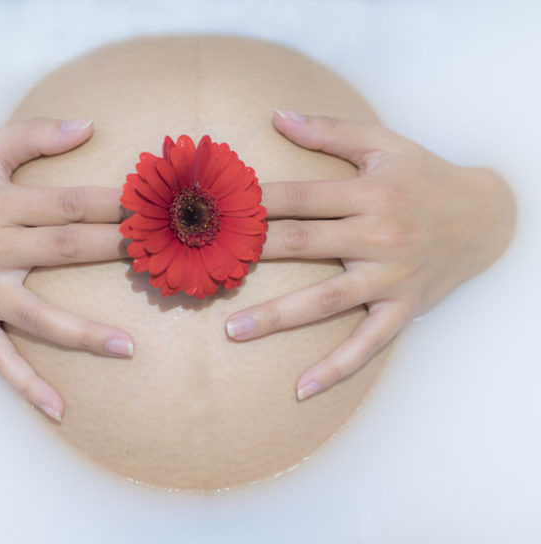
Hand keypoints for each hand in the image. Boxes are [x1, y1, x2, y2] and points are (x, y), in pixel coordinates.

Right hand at [0, 118, 132, 421]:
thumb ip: (37, 135)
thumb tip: (89, 125)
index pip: (68, 204)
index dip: (113, 205)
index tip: (152, 210)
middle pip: (65, 251)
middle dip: (116, 252)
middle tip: (162, 260)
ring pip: (38, 316)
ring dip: (84, 333)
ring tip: (128, 347)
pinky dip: (26, 383)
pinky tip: (58, 407)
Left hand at [225, 110, 515, 400]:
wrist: (487, 216)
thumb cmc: (425, 177)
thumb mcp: (383, 144)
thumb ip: (329, 131)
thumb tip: (276, 117)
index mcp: (368, 193)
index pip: (298, 198)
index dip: (253, 203)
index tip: (210, 211)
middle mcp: (378, 235)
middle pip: (303, 246)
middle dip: (251, 254)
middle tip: (204, 266)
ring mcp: (390, 277)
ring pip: (326, 300)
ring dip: (277, 317)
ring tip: (231, 330)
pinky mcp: (403, 309)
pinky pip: (367, 344)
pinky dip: (336, 368)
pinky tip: (301, 388)